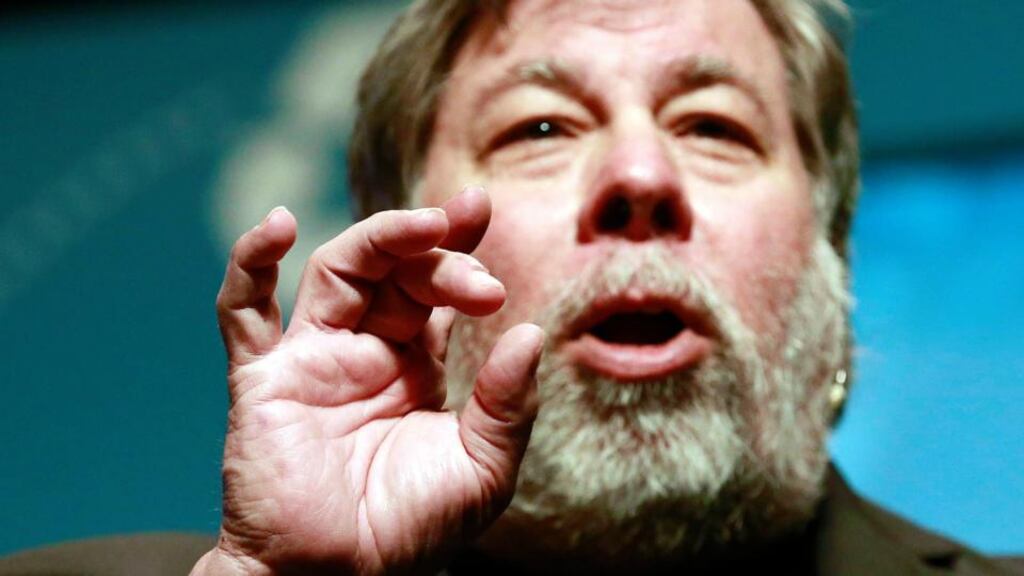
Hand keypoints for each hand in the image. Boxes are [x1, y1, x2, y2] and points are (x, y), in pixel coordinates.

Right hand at [192, 188, 543, 574]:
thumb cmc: (411, 532)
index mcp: (418, 366)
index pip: (437, 288)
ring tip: (426, 226)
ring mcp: (312, 359)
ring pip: (339, 270)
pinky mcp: (263, 378)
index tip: (484, 210)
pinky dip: (250, 263)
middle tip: (476, 266)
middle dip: (437, 253)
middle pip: (396, 270)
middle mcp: (366, 352)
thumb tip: (529, 332)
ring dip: (379, 237)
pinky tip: (277, 225)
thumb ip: (508, 404)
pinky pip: (243, 312)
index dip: (458, 247)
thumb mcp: (483, 470)